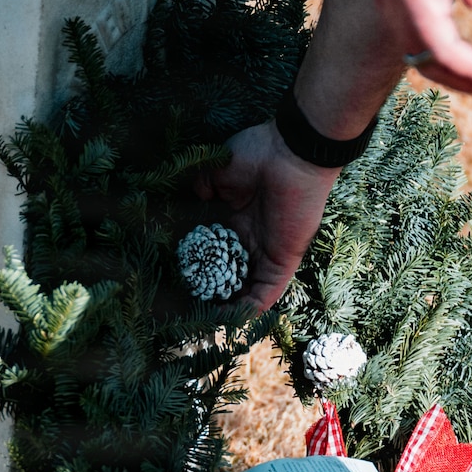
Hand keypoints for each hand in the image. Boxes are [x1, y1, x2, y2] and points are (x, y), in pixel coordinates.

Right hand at [196, 119, 337, 309]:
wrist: (292, 153)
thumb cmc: (258, 154)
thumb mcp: (219, 169)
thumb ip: (203, 185)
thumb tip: (197, 198)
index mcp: (238, 218)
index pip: (218, 249)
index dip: (201, 263)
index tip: (179, 275)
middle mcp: (253, 238)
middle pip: (231, 273)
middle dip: (212, 289)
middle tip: (188, 303)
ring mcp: (269, 251)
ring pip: (248, 289)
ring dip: (229, 305)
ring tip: (204, 317)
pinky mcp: (284, 261)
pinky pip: (267, 292)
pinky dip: (250, 308)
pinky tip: (229, 319)